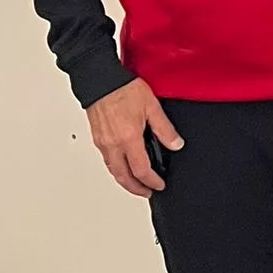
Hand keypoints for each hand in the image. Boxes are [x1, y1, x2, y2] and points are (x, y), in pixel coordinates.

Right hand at [87, 79, 183, 197]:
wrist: (100, 79)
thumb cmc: (123, 89)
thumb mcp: (152, 107)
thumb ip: (165, 129)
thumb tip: (176, 144)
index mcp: (128, 139)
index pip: (141, 170)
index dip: (152, 182)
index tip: (159, 185)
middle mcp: (113, 144)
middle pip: (123, 177)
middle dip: (136, 188)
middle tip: (146, 192)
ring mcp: (102, 142)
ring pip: (113, 170)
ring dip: (125, 180)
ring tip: (136, 182)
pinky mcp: (97, 138)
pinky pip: (107, 160)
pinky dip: (116, 169)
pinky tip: (123, 165)